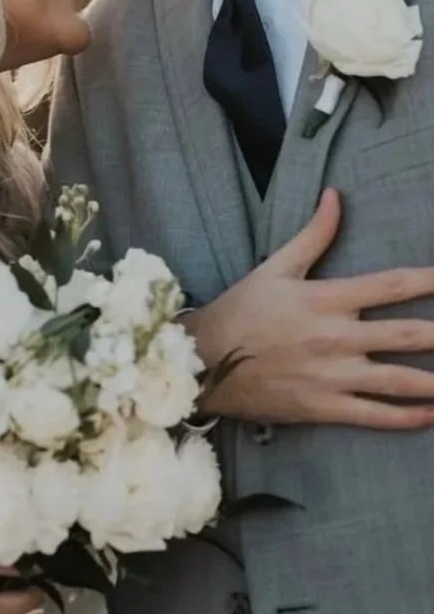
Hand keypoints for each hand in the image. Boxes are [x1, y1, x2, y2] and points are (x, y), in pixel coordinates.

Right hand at [185, 188, 433, 429]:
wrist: (203, 363)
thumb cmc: (239, 312)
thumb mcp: (274, 268)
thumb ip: (313, 235)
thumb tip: (336, 195)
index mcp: (327, 298)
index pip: (395, 284)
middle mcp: (336, 337)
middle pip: (411, 334)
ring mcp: (331, 376)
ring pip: (400, 380)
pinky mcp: (321, 407)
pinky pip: (372, 414)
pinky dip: (405, 418)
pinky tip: (430, 416)